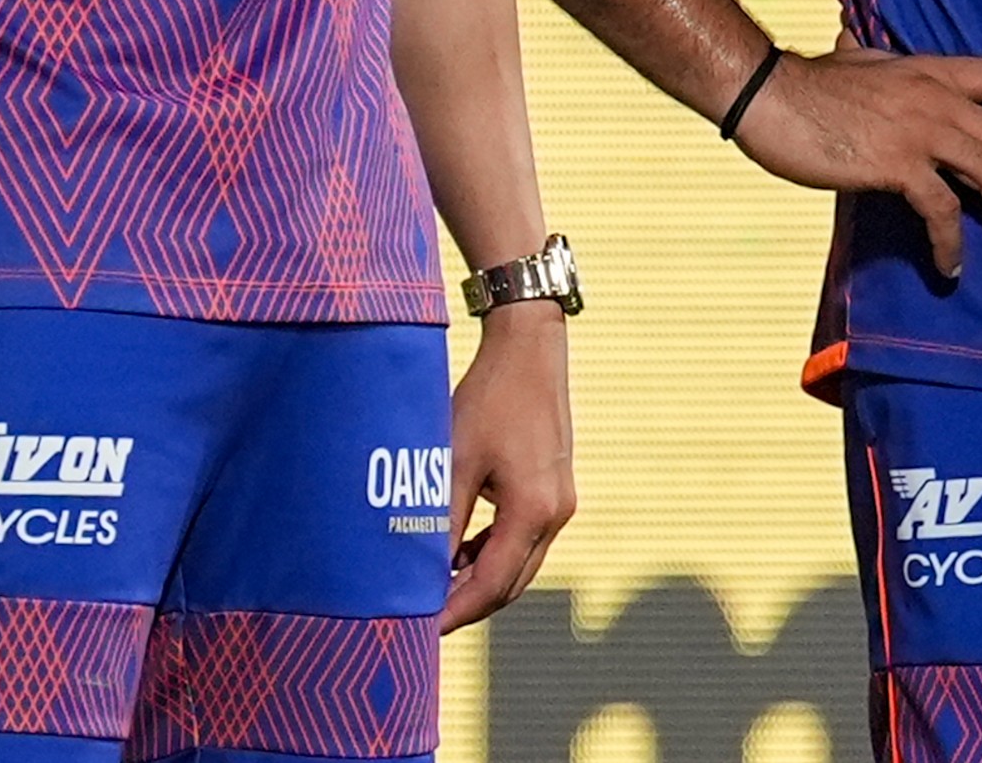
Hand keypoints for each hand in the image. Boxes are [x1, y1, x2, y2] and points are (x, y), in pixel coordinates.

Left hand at [441, 301, 574, 629]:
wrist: (530, 351)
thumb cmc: (489, 399)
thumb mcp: (455, 460)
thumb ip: (442, 520)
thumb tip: (420, 571)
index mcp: (533, 510)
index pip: (493, 584)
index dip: (456, 612)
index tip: (421, 628)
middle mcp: (555, 514)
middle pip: (512, 584)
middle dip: (469, 605)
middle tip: (423, 618)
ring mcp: (561, 504)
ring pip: (520, 566)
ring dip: (481, 581)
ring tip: (435, 588)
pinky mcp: (556, 492)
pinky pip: (525, 541)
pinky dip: (494, 555)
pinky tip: (460, 552)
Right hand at [730, 48, 981, 278]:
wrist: (768, 94)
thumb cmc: (809, 86)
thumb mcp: (864, 64)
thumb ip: (893, 71)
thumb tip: (889, 58)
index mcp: (933, 71)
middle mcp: (936, 96)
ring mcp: (919, 129)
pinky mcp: (896, 164)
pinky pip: (941, 210)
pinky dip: (952, 243)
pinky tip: (951, 266)